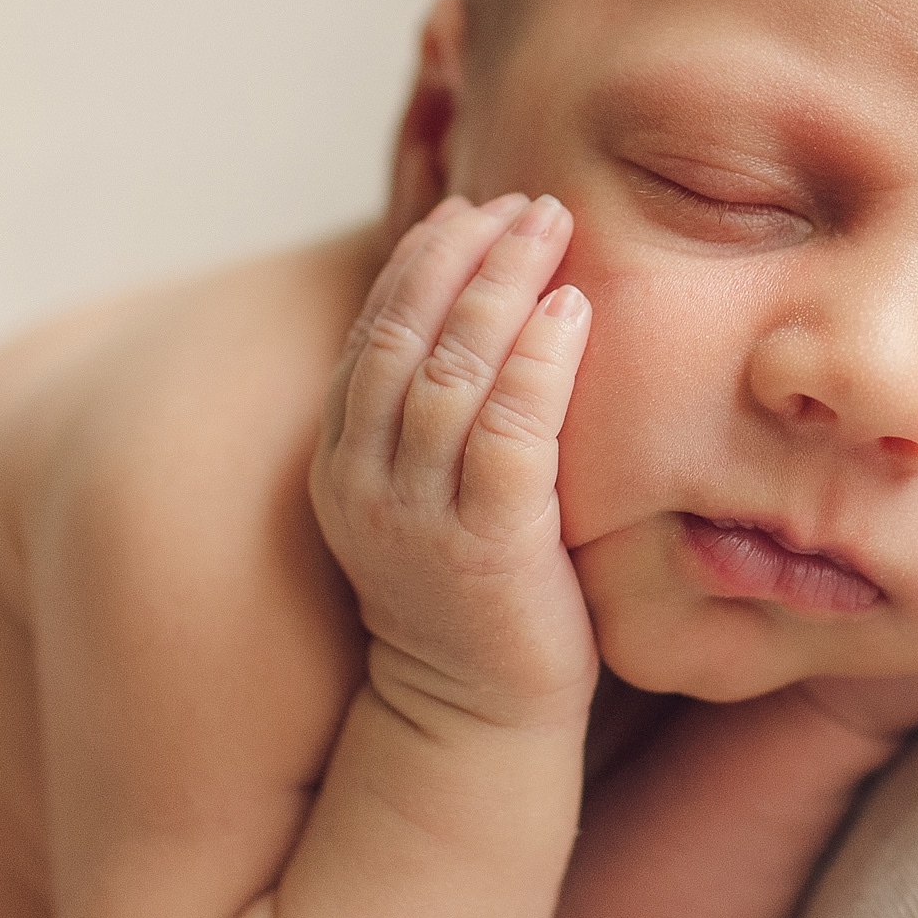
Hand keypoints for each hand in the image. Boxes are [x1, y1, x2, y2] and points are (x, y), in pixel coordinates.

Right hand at [310, 192, 597, 732]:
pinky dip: (540, 360)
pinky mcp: (489, 546)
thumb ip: (434, 412)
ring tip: (551, 226)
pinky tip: (574, 310)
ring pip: (452, 371)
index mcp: (343, 460)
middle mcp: (367, 481)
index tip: (473, 206)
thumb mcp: (432, 490)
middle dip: (464, 252)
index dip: (422, 258)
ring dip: (504, 285)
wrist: (474, 717)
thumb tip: (477, 308)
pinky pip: (510, 432)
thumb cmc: (474, 589)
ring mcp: (421, 516)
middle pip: (405, 334)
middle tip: (523, 200)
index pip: (372, 330)